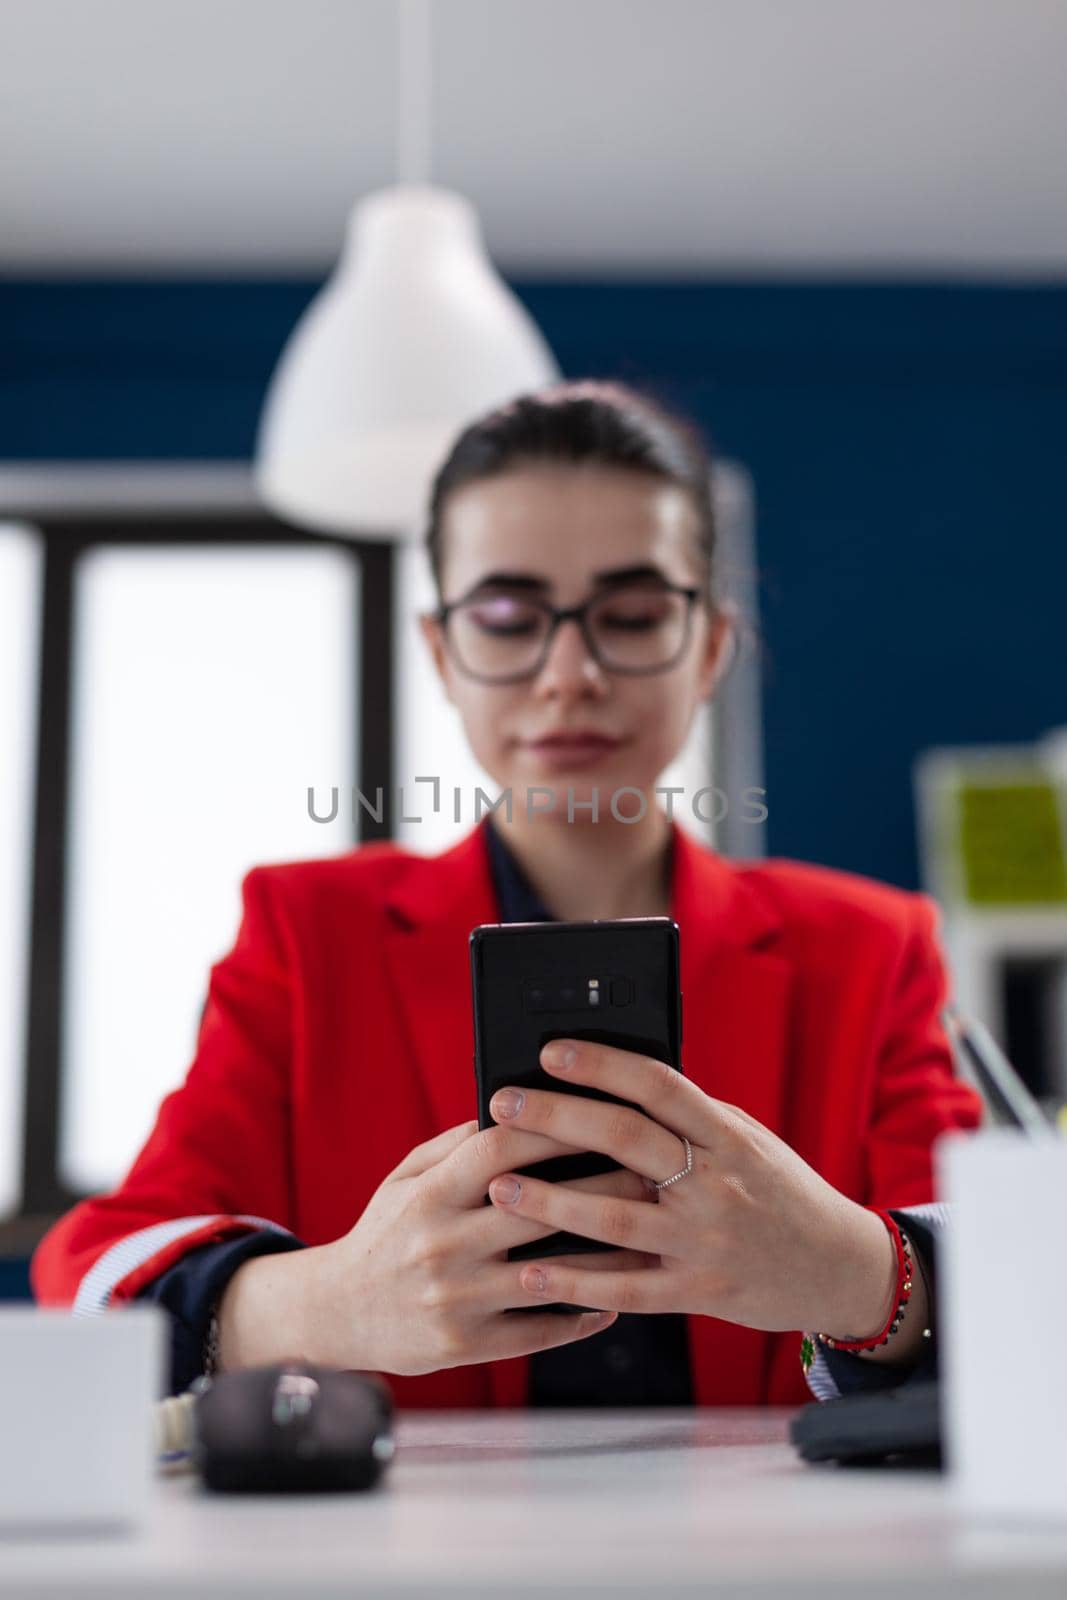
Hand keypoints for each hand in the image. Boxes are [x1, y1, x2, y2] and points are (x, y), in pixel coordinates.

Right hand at [224, 1118, 659, 1376]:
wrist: (339, 1313)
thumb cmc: (387, 1232)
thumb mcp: (406, 1178)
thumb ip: (458, 1146)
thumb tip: (517, 1107)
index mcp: (428, 1196)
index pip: (498, 1151)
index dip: (552, 1128)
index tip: (601, 1111)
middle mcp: (442, 1246)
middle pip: (536, 1209)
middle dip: (599, 1186)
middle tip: (651, 1170)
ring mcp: (456, 1300)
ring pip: (549, 1274)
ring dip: (606, 1257)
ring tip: (652, 1236)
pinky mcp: (467, 1345)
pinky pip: (539, 1331)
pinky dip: (582, 1315)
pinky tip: (618, 1298)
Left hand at [484, 1039, 898, 1338]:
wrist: (839, 1267)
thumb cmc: (778, 1191)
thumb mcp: (746, 1140)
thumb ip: (688, 1120)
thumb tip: (611, 1086)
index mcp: (728, 1135)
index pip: (658, 1085)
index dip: (602, 1063)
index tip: (550, 1050)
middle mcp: (717, 1184)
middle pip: (626, 1139)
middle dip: (556, 1119)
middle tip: (502, 1105)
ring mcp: (706, 1243)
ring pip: (616, 1219)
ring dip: (550, 1203)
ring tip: (498, 1187)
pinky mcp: (699, 1294)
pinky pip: (626, 1289)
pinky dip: (575, 1282)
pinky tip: (531, 1272)